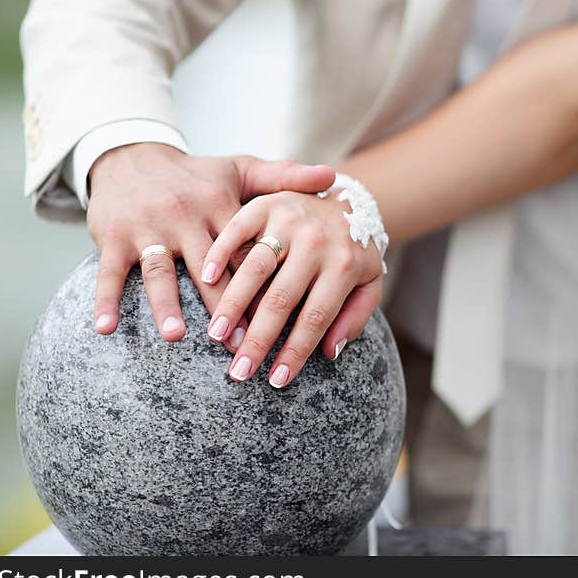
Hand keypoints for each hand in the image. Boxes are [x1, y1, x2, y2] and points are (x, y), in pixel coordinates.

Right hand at [86, 143, 335, 348]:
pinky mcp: (114, 237)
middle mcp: (184, 216)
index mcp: (220, 205)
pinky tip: (107, 329)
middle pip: (208, 268)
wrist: (131, 156)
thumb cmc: (197, 175)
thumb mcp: (241, 169)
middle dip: (224, 307)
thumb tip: (332, 176)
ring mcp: (147, 228)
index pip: (247, 251)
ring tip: (178, 336)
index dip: (264, 286)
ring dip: (166, 304)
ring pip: (159, 269)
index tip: (282, 320)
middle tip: (239, 344)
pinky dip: (106, 300)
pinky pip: (109, 272)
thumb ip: (285, 177)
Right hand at [201, 190, 383, 386]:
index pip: (316, 318)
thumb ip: (356, 316)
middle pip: (281, 299)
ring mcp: (290, 219)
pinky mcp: (267, 203)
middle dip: (258, 339)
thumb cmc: (357, 251)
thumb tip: (330, 352)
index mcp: (344, 264)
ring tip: (216, 336)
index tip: (276, 380)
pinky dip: (220, 253)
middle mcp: (316, 241)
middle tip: (239, 372)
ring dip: (232, 303)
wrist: (351, 197)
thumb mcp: (371, 281)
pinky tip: (206, 279)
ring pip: (255, 267)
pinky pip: (238, 228)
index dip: (295, 352)